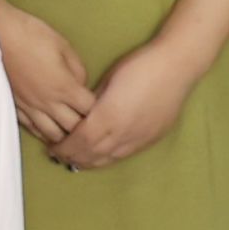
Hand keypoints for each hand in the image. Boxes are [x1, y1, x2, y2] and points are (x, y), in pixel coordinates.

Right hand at [0, 0, 95, 150]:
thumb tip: (80, 84)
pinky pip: (32, 128)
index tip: (99, 105)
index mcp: (65, 87)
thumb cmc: (32, 35)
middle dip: (83, 126)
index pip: (89, 110)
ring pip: (52, 134)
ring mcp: (30, 107)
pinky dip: (42, 132)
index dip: (97, 109)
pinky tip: (47, 131)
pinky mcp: (16, 106)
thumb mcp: (63, 45)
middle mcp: (49, 103)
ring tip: (69, 132)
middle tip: (88, 122)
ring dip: (64, 135)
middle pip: (73, 128)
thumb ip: (78, 69)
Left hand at [49, 43, 202, 170]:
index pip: (80, 141)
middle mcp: (124, 132)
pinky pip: (125, 155)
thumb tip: (81, 113)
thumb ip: (94, 101)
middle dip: (73, 157)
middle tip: (59, 156)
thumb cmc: (139, 66)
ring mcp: (139, 138)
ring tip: (76, 160)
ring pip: (109, 159)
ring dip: (90, 162)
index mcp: (109, 115)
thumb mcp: (108, 80)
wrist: (176, 67)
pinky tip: (101, 156)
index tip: (52, 147)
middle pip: (92, 154)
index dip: (65, 148)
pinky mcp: (151, 139)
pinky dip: (108, 159)